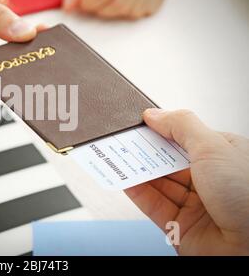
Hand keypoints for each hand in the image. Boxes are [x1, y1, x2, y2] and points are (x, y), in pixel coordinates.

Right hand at [126, 109, 248, 254]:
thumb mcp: (214, 148)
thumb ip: (181, 127)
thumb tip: (154, 115)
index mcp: (222, 156)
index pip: (183, 138)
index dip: (160, 131)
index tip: (139, 124)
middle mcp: (209, 180)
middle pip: (167, 160)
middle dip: (145, 151)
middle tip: (122, 140)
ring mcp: (194, 204)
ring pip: (158, 182)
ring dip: (137, 171)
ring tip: (117, 157)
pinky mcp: (180, 225)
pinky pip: (153, 205)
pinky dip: (136, 192)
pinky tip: (124, 180)